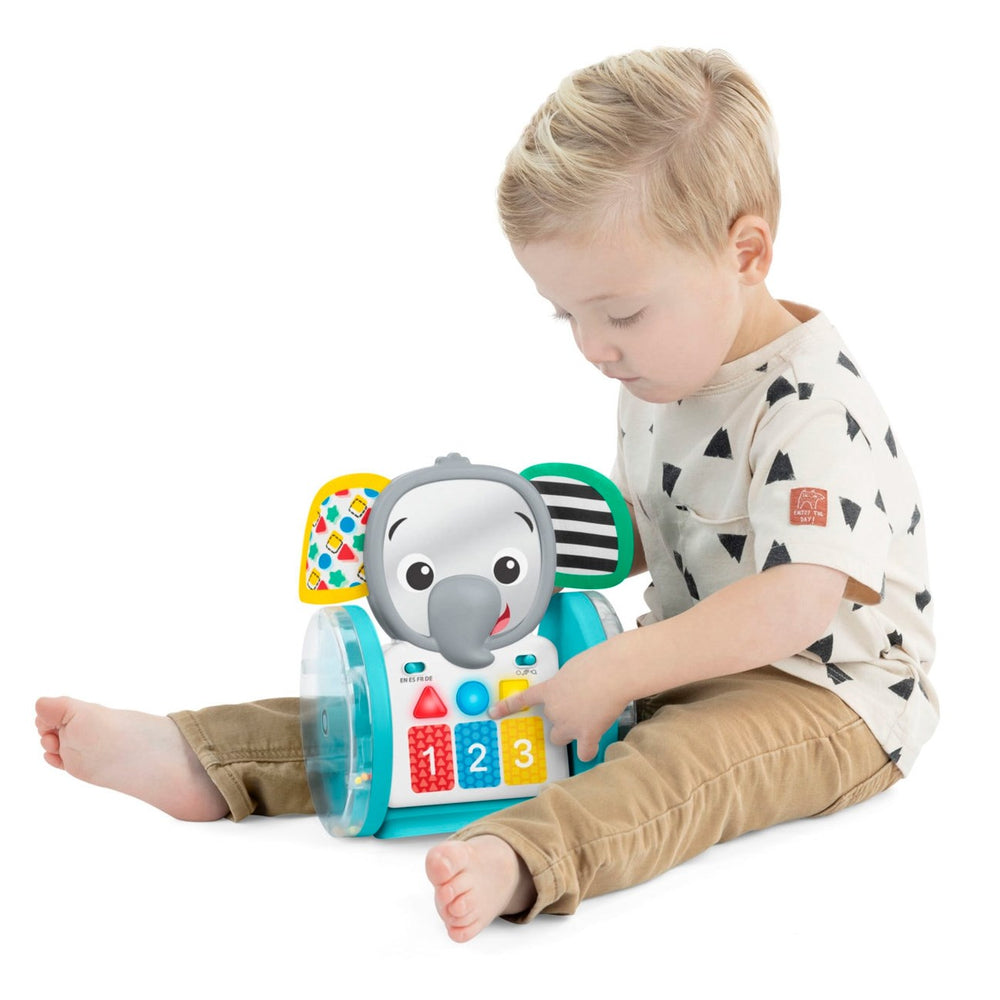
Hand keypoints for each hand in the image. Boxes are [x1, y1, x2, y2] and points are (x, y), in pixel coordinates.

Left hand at [488, 641, 629, 761]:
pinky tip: (593, 744)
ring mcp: (569, 724)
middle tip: (577, 708)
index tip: (493, 713)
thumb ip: (564, 683)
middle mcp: (554, 710)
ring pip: (562, 738)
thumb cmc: (598, 663)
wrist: (613, 672)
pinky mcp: (587, 734)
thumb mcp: (571, 668)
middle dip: (560, 720)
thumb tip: (571, 691)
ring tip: (589, 719)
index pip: (522, 699)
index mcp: (549, 690)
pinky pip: (584, 752)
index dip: (506, 707)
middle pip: (549, 724)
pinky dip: (588, 750)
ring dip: (572, 733)